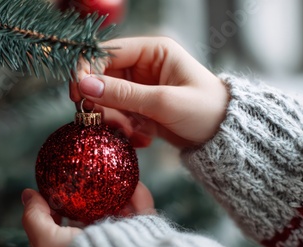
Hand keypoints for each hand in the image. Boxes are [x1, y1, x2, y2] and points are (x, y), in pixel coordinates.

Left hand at [22, 182, 154, 246]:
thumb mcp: (47, 243)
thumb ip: (35, 218)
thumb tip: (27, 195)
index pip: (58, 229)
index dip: (53, 207)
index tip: (53, 190)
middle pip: (88, 216)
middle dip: (85, 196)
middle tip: (80, 177)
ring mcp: (121, 242)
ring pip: (116, 210)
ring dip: (112, 192)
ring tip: (105, 174)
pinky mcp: (144, 235)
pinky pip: (141, 209)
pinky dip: (137, 194)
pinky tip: (129, 182)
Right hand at [70, 37, 228, 147]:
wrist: (225, 138)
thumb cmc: (205, 111)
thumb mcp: (164, 102)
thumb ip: (123, 94)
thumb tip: (84, 85)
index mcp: (152, 52)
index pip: (107, 53)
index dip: (87, 70)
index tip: (77, 93)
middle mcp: (143, 67)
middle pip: (103, 79)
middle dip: (101, 102)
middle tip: (101, 120)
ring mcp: (141, 89)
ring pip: (108, 101)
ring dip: (114, 120)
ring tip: (133, 134)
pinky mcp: (141, 109)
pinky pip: (119, 116)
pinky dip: (125, 129)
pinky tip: (143, 139)